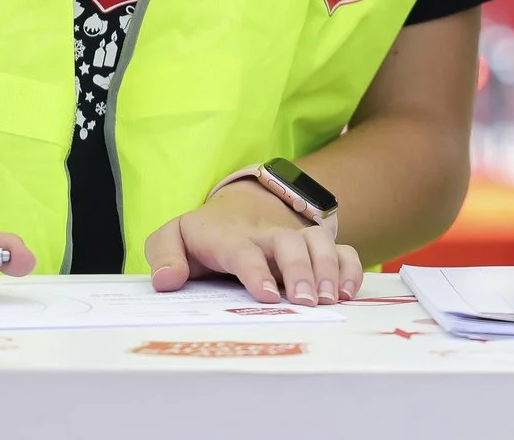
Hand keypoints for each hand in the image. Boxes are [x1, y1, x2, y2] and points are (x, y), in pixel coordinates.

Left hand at [144, 182, 359, 305]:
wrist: (234, 210)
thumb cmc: (202, 237)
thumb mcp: (172, 239)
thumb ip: (163, 256)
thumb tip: (168, 280)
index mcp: (229, 237)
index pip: (243, 250)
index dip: (256, 270)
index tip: (267, 295)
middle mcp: (266, 235)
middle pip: (288, 243)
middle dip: (300, 271)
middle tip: (306, 302)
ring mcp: (292, 238)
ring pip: (318, 241)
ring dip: (327, 269)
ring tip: (331, 300)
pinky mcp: (312, 246)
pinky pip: (340, 248)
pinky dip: (350, 267)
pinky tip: (349, 293)